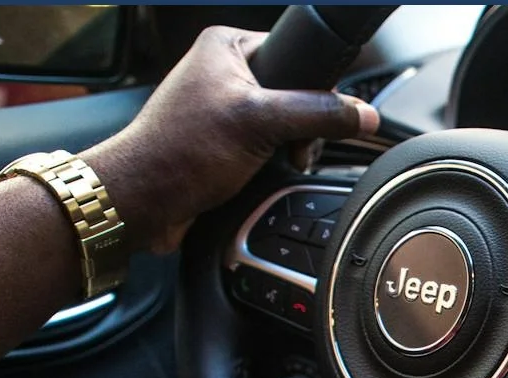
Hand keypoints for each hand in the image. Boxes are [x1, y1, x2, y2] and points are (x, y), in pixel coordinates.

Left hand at [82, 27, 378, 253]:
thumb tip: (363, 114)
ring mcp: (225, 107)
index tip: (314, 116)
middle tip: (291, 147)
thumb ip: (318, 114)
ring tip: (275, 162)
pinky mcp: (226, 141)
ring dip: (291, 149)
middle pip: (297, 92)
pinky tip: (263, 174)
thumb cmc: (179, 152)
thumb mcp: (259, 123)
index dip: (315, 88)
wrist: (144, 201)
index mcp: (227, 46)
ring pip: (286, 123)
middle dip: (304, 127)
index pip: (297, 54)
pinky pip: (270, 146)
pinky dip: (275, 163)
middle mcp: (225, 72)